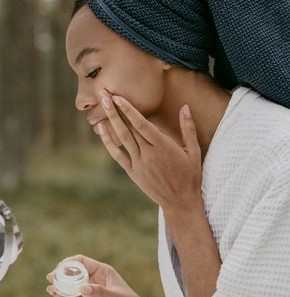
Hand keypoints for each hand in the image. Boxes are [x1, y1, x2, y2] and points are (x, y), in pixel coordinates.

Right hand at [47, 255, 155, 296]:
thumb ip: (99, 292)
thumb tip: (83, 288)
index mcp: (103, 272)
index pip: (83, 262)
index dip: (71, 262)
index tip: (61, 266)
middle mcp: (95, 280)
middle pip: (74, 273)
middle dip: (62, 273)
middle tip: (51, 276)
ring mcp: (90, 294)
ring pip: (71, 288)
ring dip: (60, 286)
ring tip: (50, 287)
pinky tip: (55, 295)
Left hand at [97, 90, 201, 211]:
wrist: (180, 203)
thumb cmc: (190, 176)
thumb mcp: (194, 151)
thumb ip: (188, 128)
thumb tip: (185, 107)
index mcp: (164, 146)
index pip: (142, 124)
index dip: (129, 110)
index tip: (119, 97)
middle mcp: (149, 154)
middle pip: (128, 128)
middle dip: (115, 109)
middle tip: (104, 93)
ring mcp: (139, 163)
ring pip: (122, 138)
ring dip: (110, 120)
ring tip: (102, 105)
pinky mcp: (133, 172)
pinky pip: (118, 155)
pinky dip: (108, 141)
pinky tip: (101, 128)